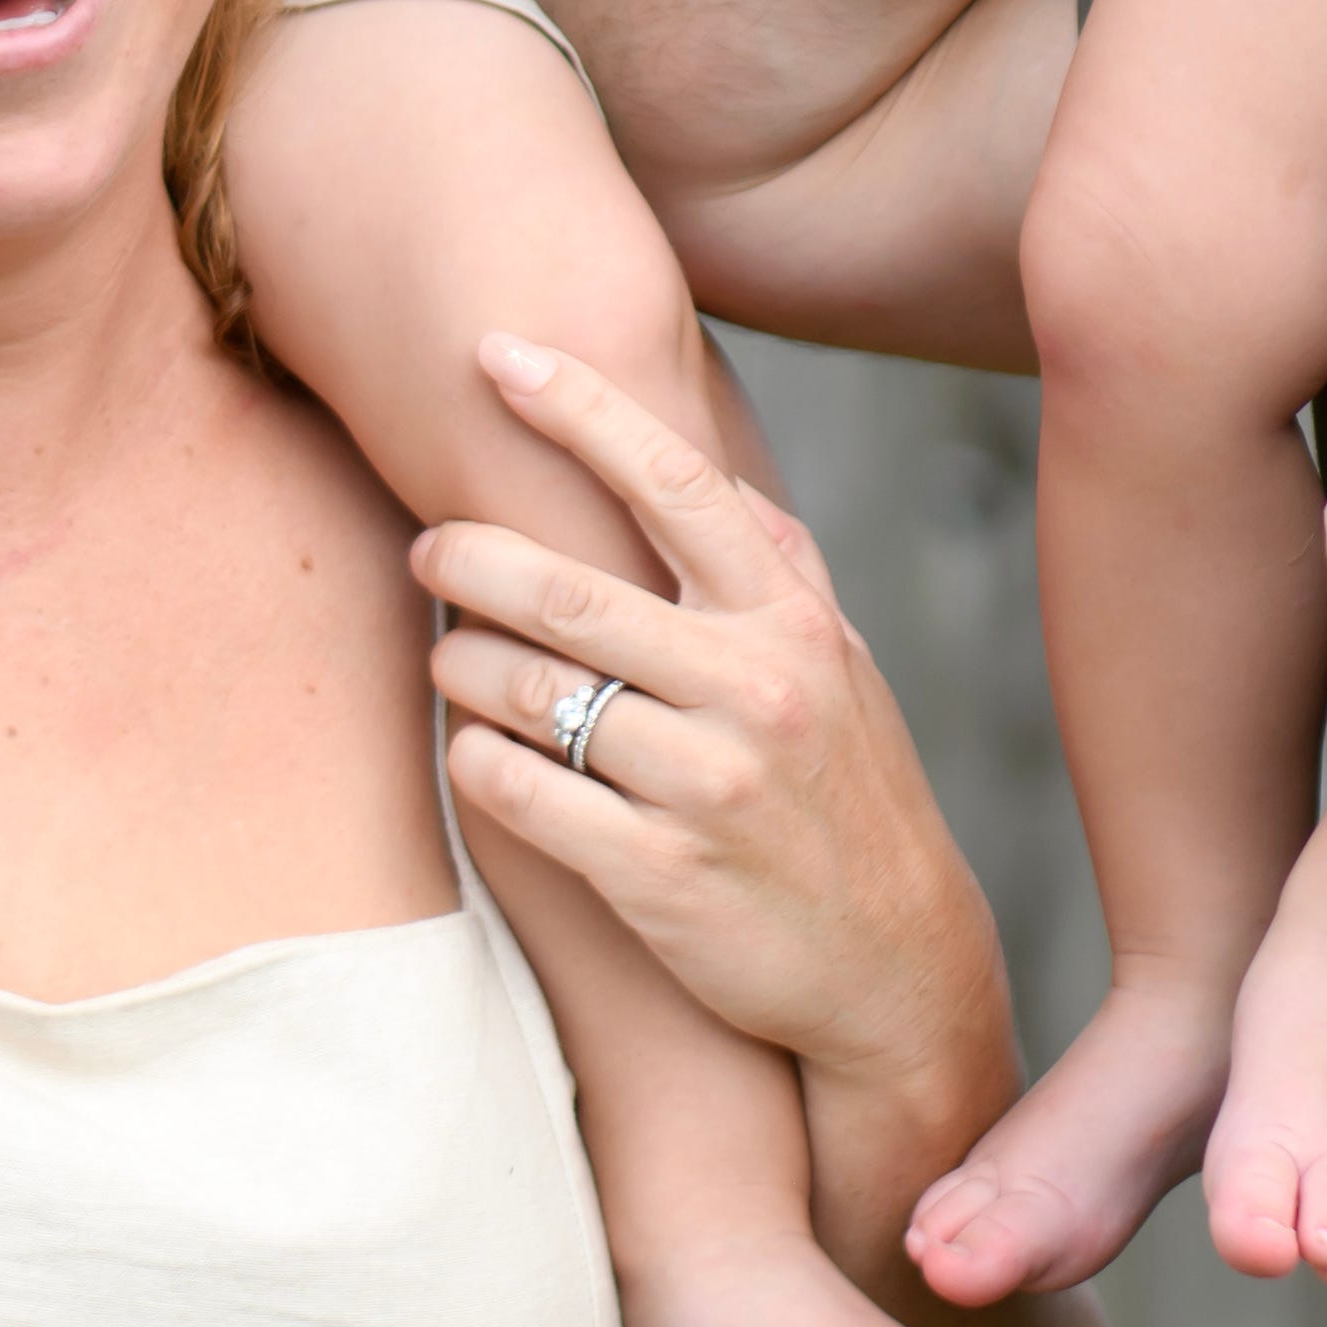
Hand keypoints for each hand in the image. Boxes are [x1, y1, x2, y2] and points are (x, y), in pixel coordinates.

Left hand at [417, 339, 1016, 1129]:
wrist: (899, 971)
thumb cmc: (854, 803)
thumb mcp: (846, 673)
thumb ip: (785, 573)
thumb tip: (725, 478)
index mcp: (794, 624)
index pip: (675, 482)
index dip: (578, 408)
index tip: (497, 355)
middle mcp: (756, 689)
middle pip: (569, 588)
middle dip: (469, 555)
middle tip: (427, 546)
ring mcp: (708, 785)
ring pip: (531, 693)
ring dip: (460, 666)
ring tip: (444, 659)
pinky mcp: (660, 875)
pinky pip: (524, 795)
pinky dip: (477, 764)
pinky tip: (472, 755)